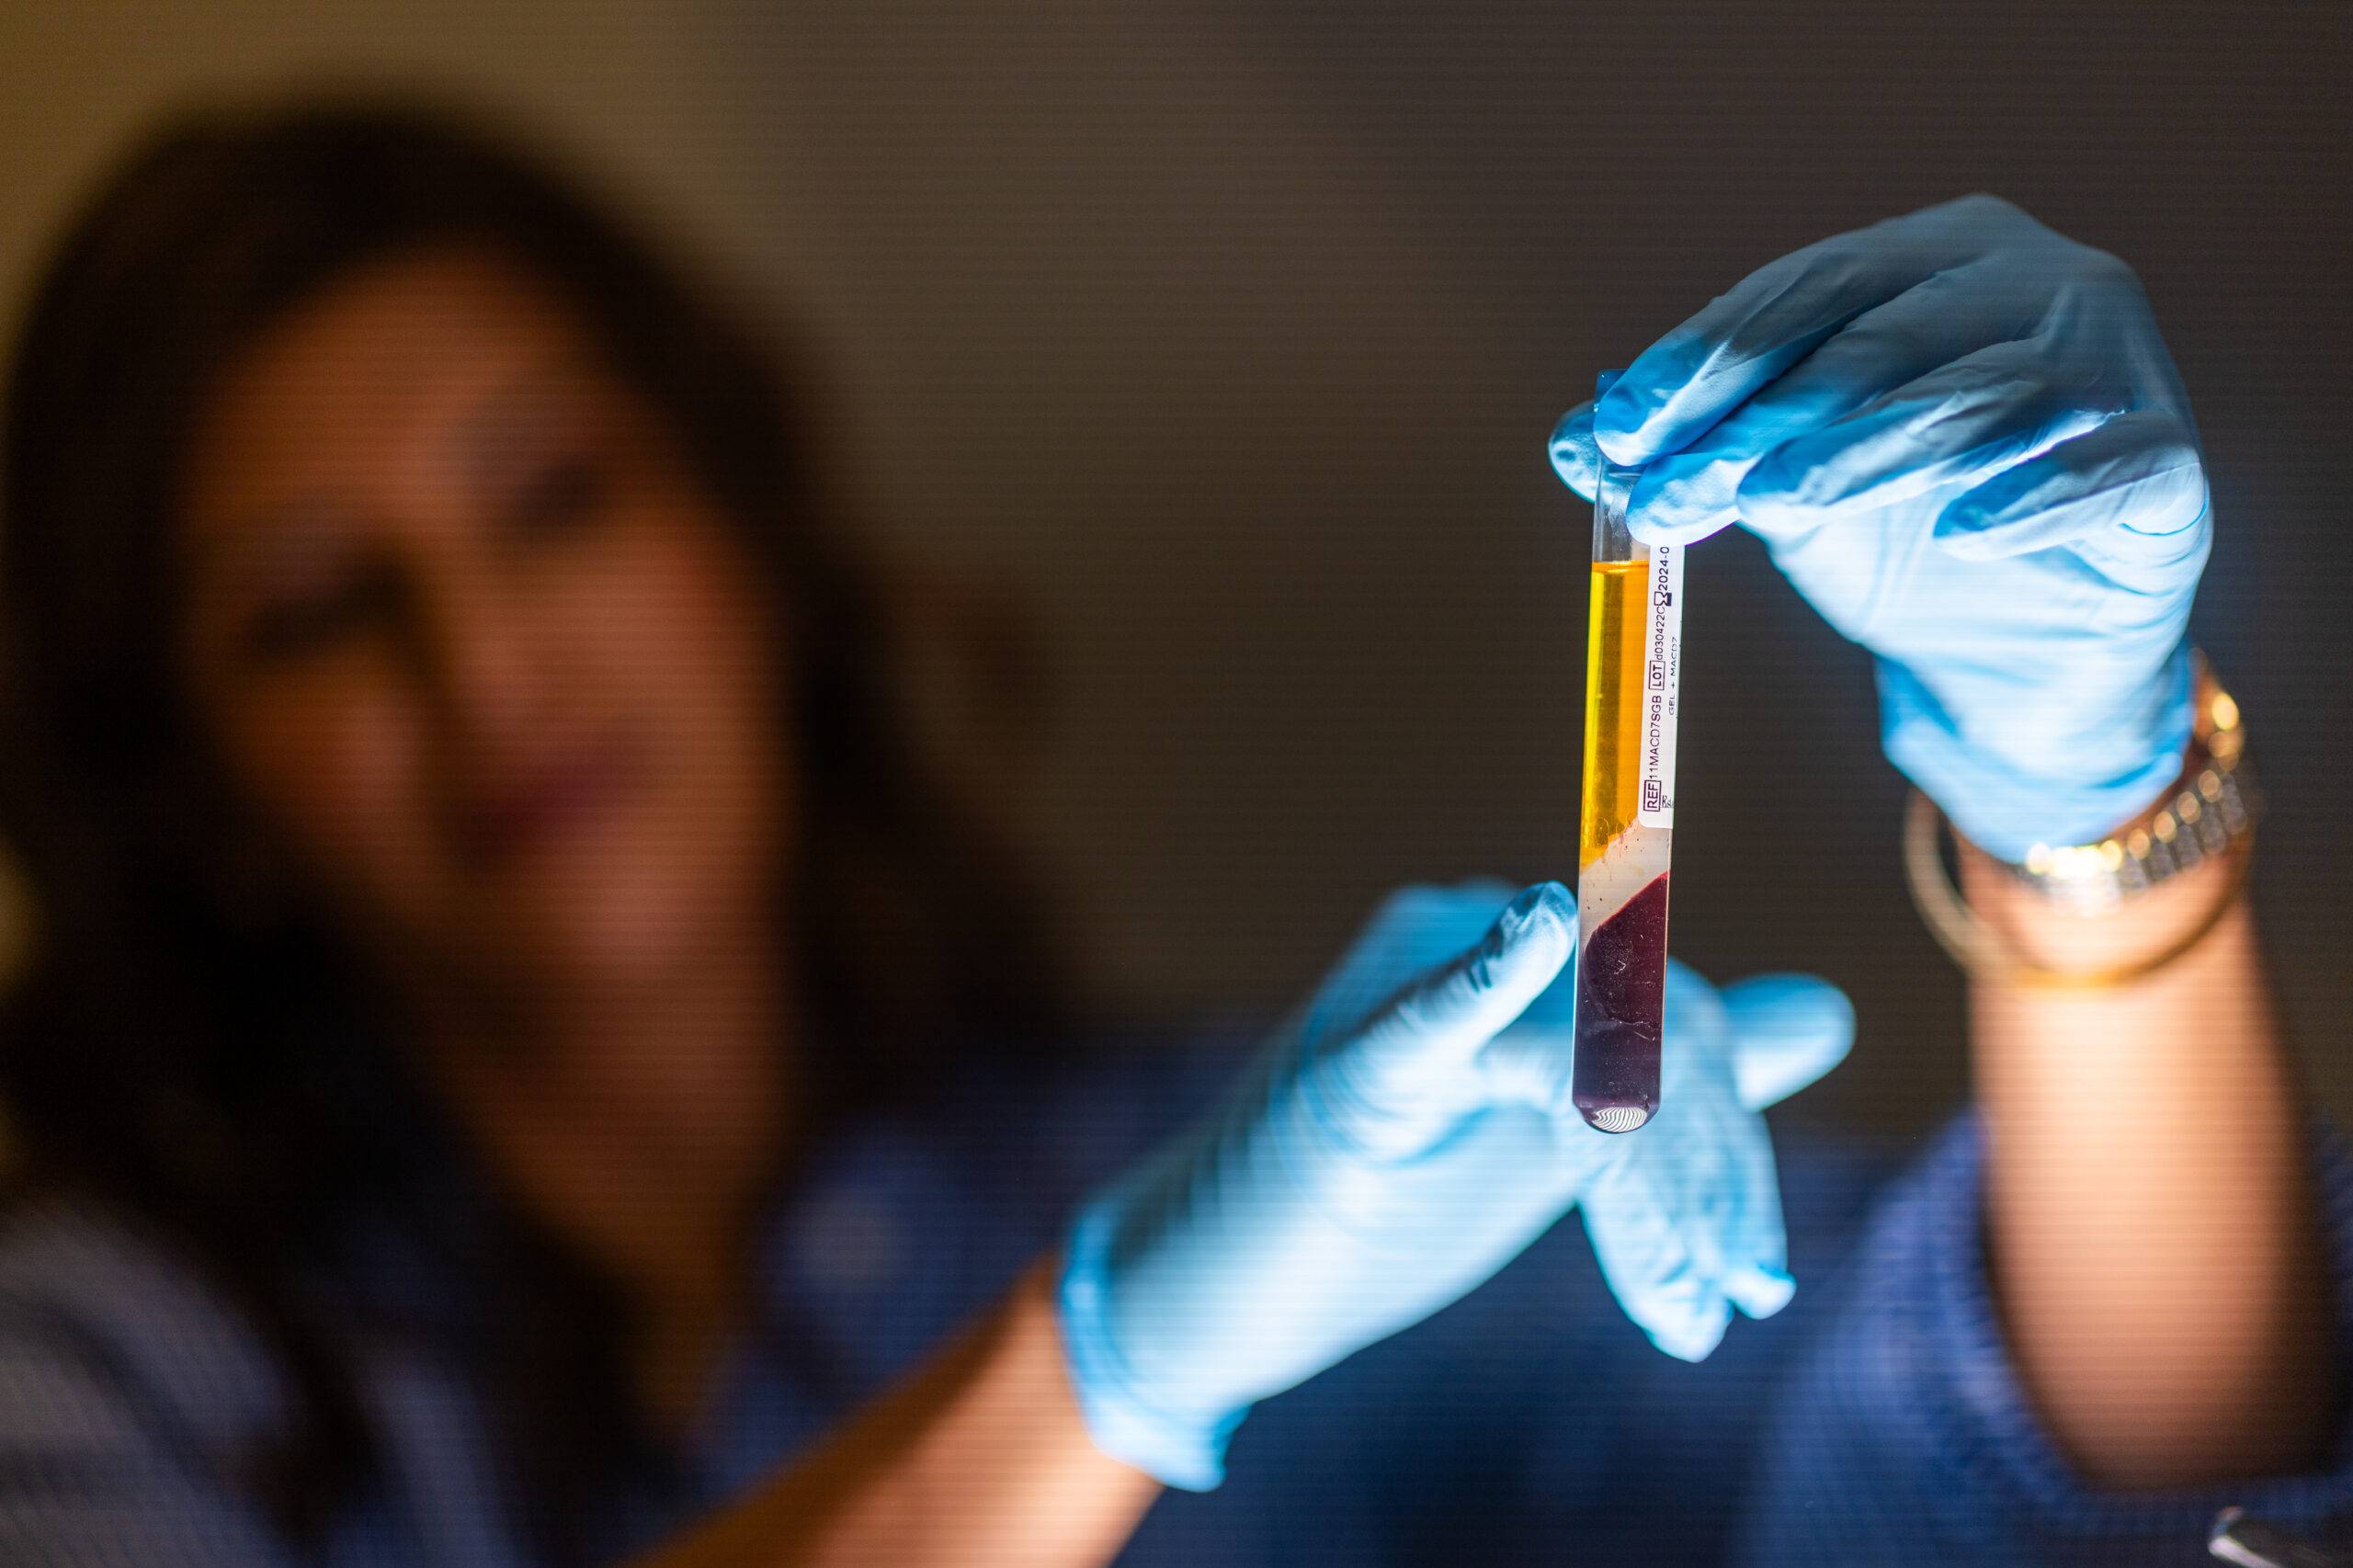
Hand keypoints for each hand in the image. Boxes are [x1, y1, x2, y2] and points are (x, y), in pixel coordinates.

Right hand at [1057, 881, 1850, 1488]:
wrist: (1231, 1284)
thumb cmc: (1389, 1203)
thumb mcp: (1558, 1146)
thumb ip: (1683, 1084)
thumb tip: (1827, 1017)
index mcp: (1521, 954)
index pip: (1674, 1015)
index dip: (1728, 1149)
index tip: (1750, 1279)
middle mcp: (1468, 938)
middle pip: (1648, 1027)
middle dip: (1708, 1176)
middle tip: (1732, 1299)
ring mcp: (1401, 989)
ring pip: (1581, 1054)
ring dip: (1653, 1188)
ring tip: (1686, 1304)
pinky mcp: (1347, 1065)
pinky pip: (1430, 1018)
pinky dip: (1483, 981)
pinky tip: (1539, 928)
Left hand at [1550, 194, 2210, 859]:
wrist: (2013, 651)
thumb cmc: (1894, 537)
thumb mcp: (1777, 491)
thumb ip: (1693, 455)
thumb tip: (1577, 444)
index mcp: (1934, 255)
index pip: (1808, 286)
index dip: (1707, 355)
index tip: (1620, 430)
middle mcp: (2035, 283)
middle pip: (1881, 339)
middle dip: (1759, 419)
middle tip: (1669, 494)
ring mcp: (2114, 365)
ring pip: (1983, 396)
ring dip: (1866, 453)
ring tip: (1777, 507)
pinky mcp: (2166, 462)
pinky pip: (2105, 468)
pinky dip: (2034, 498)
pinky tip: (1965, 536)